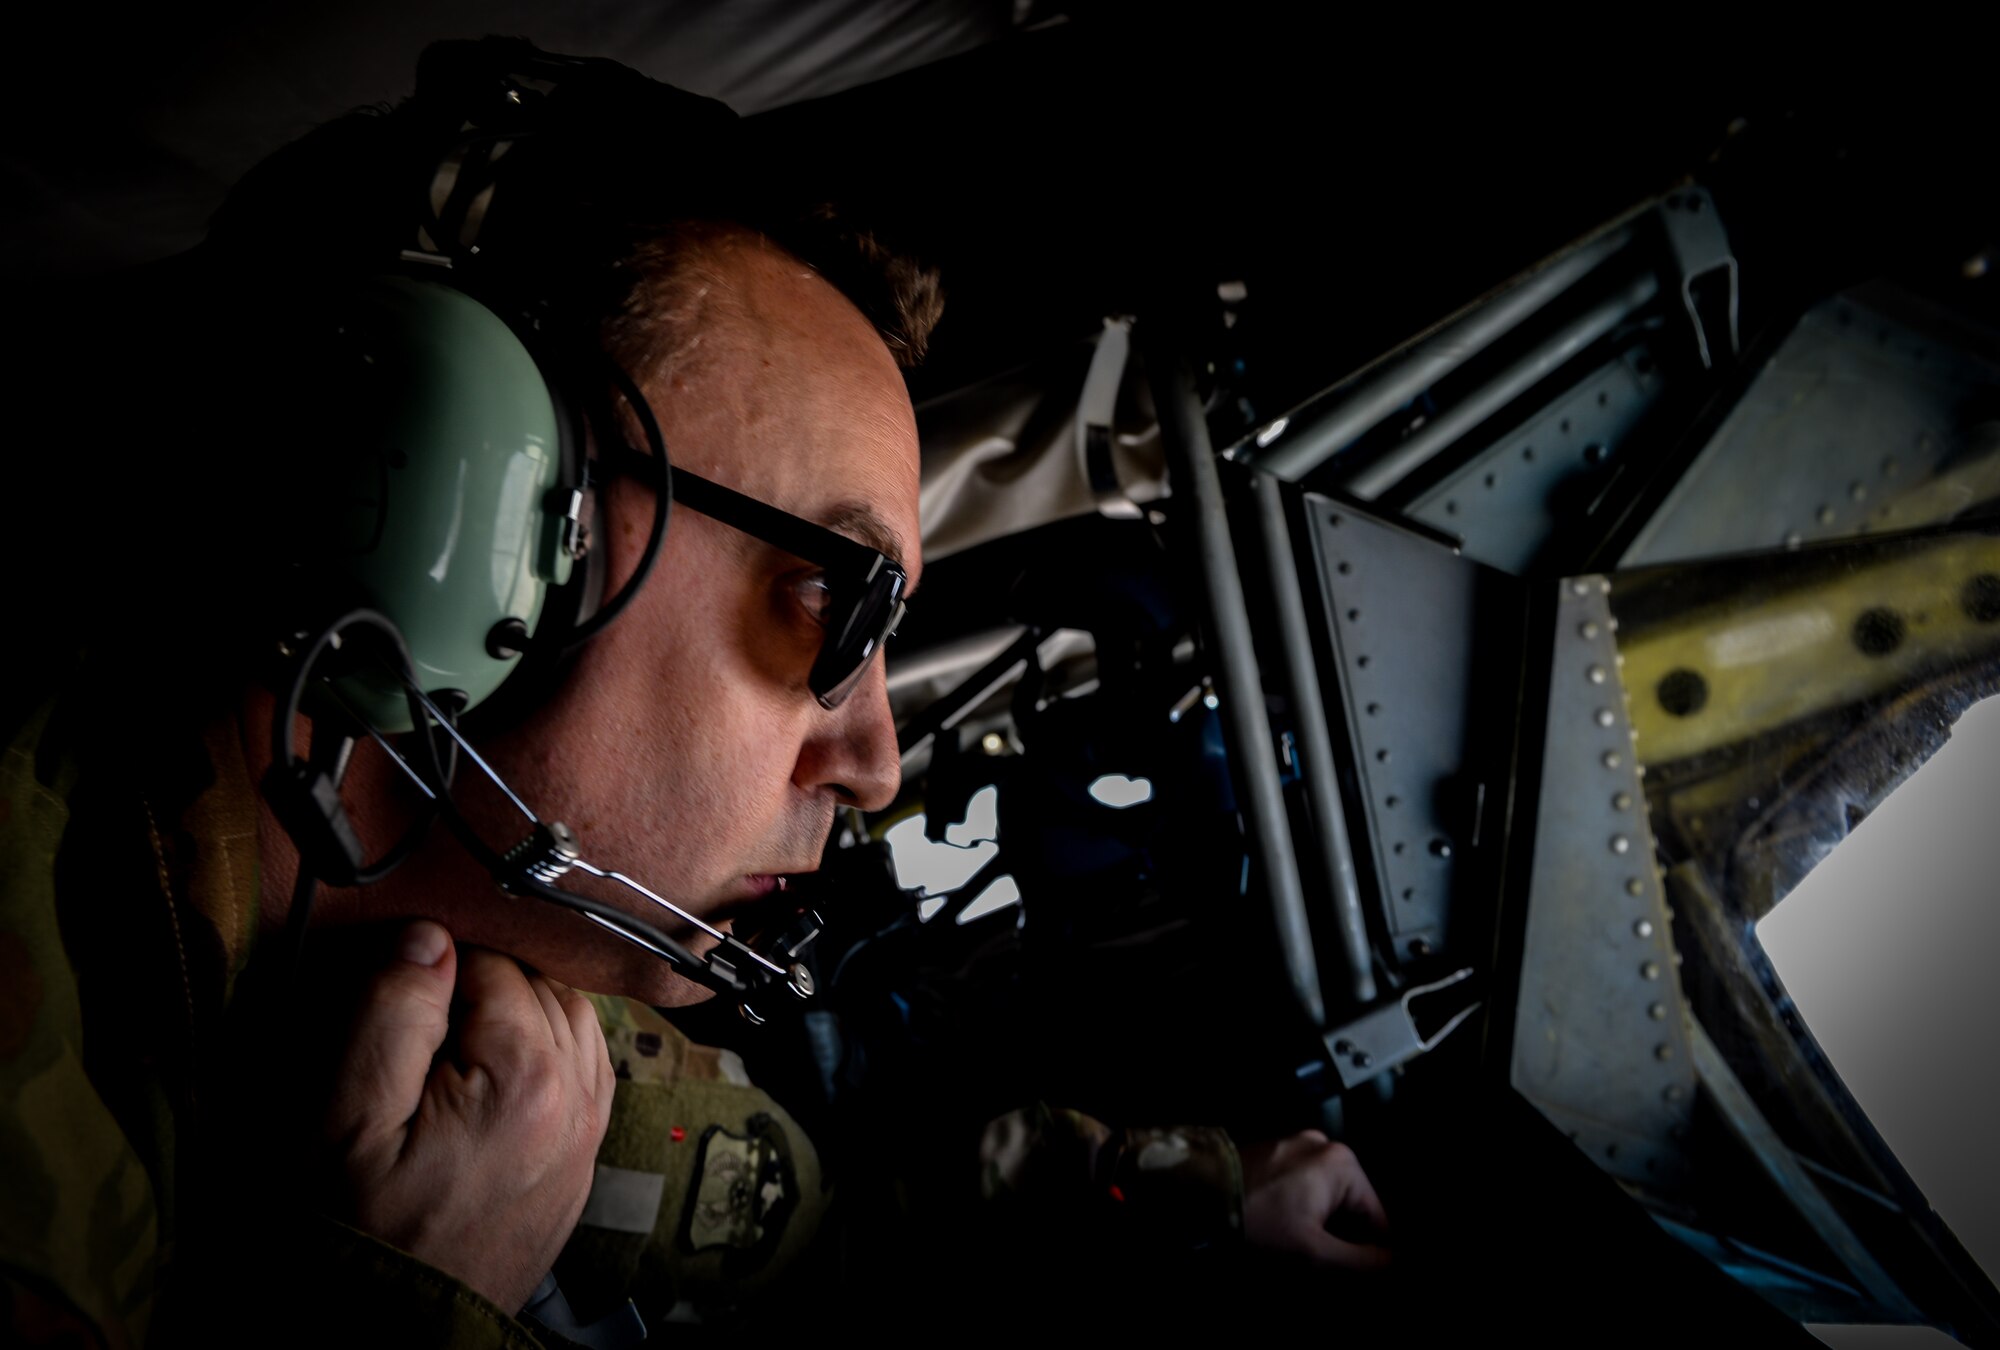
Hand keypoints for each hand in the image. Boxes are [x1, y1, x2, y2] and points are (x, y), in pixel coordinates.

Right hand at [321, 921, 615, 1311]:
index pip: (496, 965)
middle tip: (417, 1016)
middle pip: (543, 988)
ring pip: (575, 1025)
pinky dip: (550, 1052)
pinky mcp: (579, 1169)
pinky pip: (587, 1075)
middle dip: (483, 985)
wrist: (389, 1335)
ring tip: (452, 1039)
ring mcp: (587, 1140)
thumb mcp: (347, 1119)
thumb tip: (428, 938)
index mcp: (527, 1078)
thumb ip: (390, 1016)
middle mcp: (578, 1103)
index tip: (394, 988)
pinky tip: (496, 1070)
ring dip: (522, 1013)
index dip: (437, 965)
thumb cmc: (357, 1236)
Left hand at [1241, 1130, 1391, 1270]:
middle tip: (1318, 1272)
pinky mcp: (1269, 1157)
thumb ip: (1364, 1264)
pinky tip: (1277, 1238)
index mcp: (1342, 1163)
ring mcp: (1292, 1149)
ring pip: (1323, 1205)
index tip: (1351, 1281)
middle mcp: (1321, 1147)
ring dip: (1316, 1234)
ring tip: (1294, 1258)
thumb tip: (1394, 1267)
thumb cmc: (1254, 1226)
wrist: (1188, 1200)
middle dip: (1339, 1245)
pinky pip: (1298, 1193)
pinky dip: (1295, 1217)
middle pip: (1350, 1212)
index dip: (1370, 1258)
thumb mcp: (1313, 1255)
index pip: (1379, 1222)